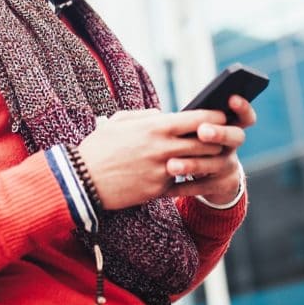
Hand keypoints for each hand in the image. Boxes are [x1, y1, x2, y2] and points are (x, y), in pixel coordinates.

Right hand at [77, 108, 228, 209]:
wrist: (81, 179)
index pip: (198, 119)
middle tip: (222, 139)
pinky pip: (183, 185)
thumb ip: (145, 115)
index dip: (215, 117)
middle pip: (206, 142)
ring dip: (208, 160)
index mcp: (156, 127)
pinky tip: (194, 177)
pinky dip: (190, 180)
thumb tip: (163, 114)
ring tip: (211, 157)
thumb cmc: (99, 147)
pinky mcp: (157, 190)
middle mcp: (163, 148)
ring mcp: (162, 171)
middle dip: (217, 140)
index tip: (221, 117)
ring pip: (199, 164)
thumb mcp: (120, 121)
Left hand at [164, 95, 256, 204]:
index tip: (231, 97)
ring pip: (215, 164)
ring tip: (171, 165)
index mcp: (229, 125)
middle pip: (235, 137)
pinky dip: (184, 186)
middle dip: (220, 133)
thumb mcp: (196, 129)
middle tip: (202, 132)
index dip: (242, 107)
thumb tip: (157, 115)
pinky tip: (166, 187)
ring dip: (193, 164)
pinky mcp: (221, 185)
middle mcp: (233, 145)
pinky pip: (203, 186)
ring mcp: (228, 165)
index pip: (244, 115)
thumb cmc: (195, 142)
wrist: (211, 177)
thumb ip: (189, 121)